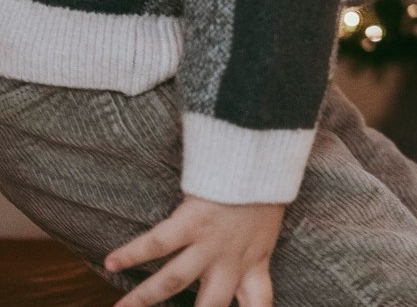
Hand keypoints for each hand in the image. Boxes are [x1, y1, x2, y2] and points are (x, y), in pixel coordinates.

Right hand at [103, 193, 285, 306]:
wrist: (264, 161)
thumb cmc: (268, 187)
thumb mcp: (270, 227)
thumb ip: (258, 249)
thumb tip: (255, 249)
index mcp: (255, 262)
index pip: (258, 303)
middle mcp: (230, 261)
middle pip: (209, 306)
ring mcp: (209, 244)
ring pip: (172, 281)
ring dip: (143, 298)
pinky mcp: (192, 222)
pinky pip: (157, 243)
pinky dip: (131, 252)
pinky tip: (110, 261)